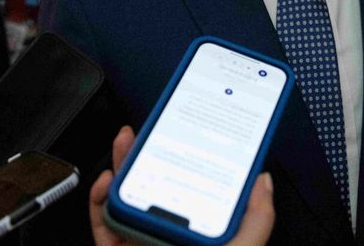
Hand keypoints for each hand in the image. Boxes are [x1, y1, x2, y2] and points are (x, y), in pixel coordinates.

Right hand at [89, 126, 274, 245]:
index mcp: (204, 241)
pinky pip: (103, 227)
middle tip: (147, 130)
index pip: (200, 193)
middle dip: (150, 156)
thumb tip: (263, 182)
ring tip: (125, 145)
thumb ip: (257, 223)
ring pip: (128, 202)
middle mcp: (171, 242)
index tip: (190, 135)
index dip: (194, 161)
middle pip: (158, 190)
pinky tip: (107, 182)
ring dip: (122, 170)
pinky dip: (100, 202)